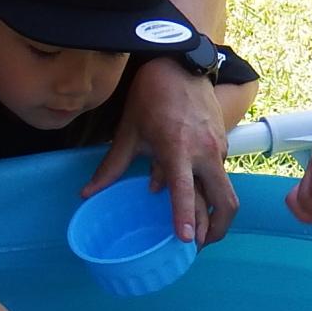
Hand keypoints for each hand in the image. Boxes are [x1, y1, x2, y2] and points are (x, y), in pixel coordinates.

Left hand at [85, 61, 236, 245]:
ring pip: (224, 191)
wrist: (180, 63)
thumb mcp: (128, 132)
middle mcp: (205, 152)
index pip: (185, 190)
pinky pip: (219, 175)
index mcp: (178, 149)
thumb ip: (111, 167)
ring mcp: (218, 149)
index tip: (187, 241)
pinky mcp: (223, 144)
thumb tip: (86, 194)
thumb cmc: (151, 96)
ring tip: (198, 230)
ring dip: (215, 213)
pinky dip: (210, 191)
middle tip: (197, 247)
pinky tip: (195, 196)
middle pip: (225, 202)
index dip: (186, 217)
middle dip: (216, 230)